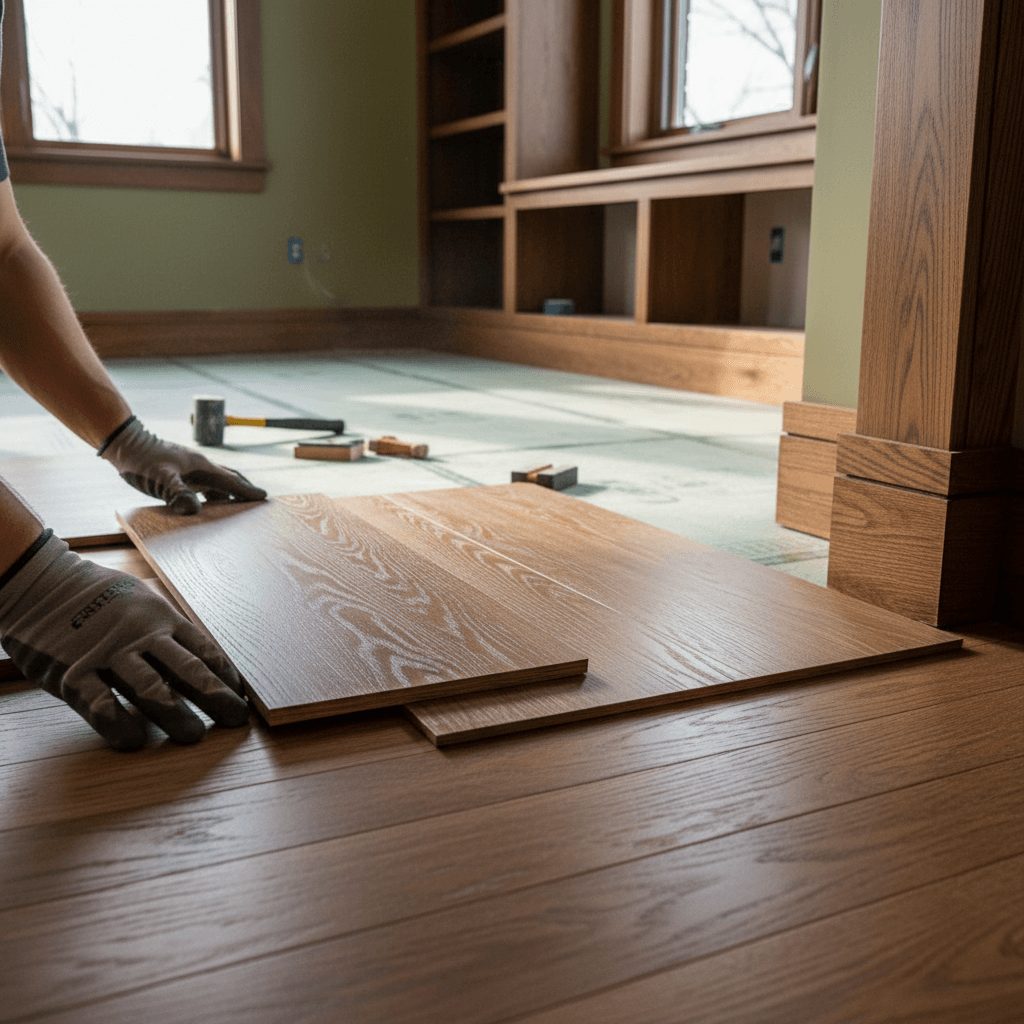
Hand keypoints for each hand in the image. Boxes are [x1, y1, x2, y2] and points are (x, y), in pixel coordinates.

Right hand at [0, 531, 248, 749]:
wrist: (43, 584)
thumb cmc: (102, 598)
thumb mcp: (145, 602)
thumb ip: (170, 630)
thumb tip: (207, 660)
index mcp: (163, 618)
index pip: (204, 651)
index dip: (226, 678)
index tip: (240, 700)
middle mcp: (142, 636)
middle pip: (187, 671)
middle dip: (215, 698)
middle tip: (234, 720)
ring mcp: (109, 653)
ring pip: (151, 688)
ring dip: (176, 715)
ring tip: (194, 735)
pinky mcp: (74, 672)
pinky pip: (101, 702)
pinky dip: (120, 723)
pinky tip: (135, 740)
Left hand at [99, 416, 266, 513]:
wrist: (125, 444)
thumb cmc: (142, 460)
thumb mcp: (160, 478)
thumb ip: (178, 493)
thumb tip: (196, 510)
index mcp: (202, 466)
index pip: (231, 480)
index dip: (247, 490)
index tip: (264, 497)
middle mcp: (200, 466)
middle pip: (229, 478)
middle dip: (244, 488)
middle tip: (258, 499)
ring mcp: (191, 468)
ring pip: (217, 482)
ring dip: (228, 493)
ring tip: (237, 506)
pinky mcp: (181, 471)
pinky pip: (203, 484)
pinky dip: (211, 494)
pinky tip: (207, 502)